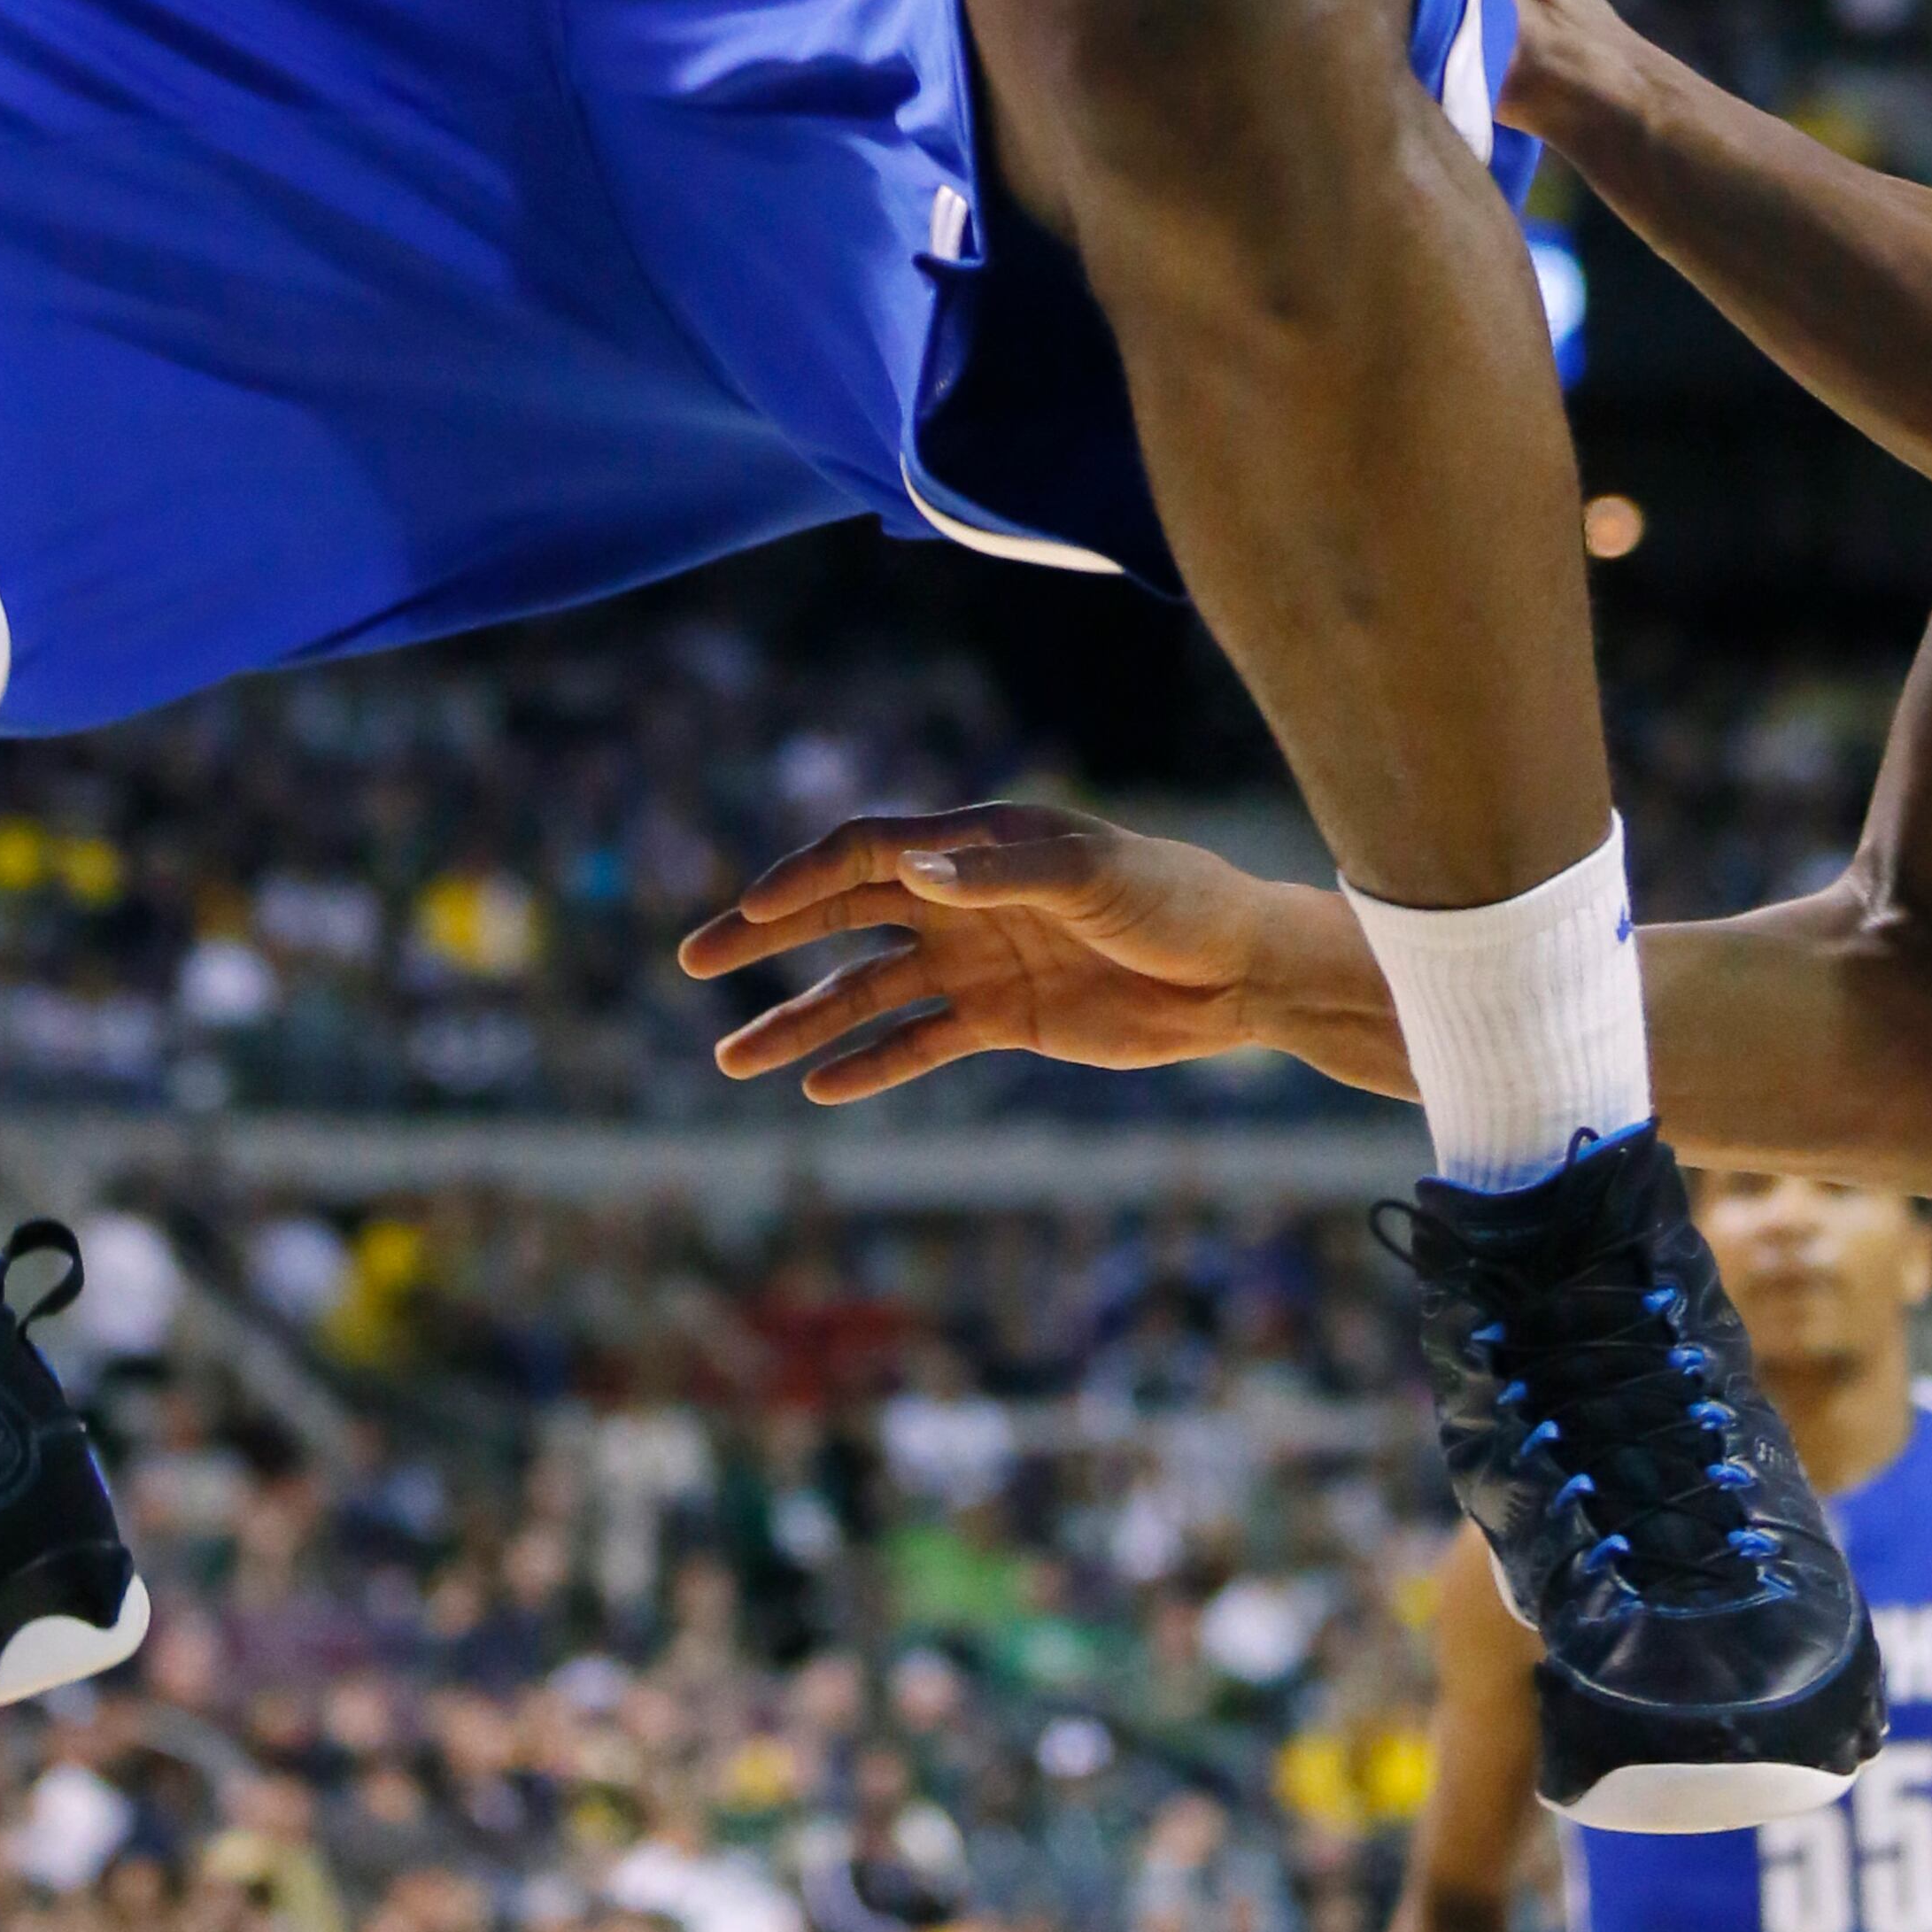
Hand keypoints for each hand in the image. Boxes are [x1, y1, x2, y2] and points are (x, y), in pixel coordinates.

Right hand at [677, 803, 1273, 1096]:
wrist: (1236, 970)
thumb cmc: (1171, 896)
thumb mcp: (1092, 876)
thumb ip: (1000, 874)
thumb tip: (911, 872)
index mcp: (974, 844)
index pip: (865, 854)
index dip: (802, 877)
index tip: (749, 911)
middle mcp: (960, 898)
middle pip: (841, 914)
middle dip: (767, 936)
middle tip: (696, 960)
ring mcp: (975, 961)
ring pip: (864, 992)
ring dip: (800, 1021)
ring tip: (730, 1057)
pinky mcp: (1001, 1020)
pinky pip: (917, 1044)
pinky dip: (868, 1064)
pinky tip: (818, 1087)